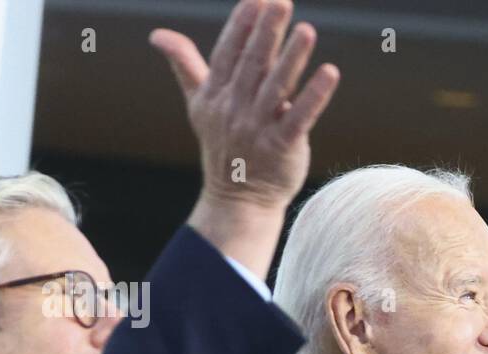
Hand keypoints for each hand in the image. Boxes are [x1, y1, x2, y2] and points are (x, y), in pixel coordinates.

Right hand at [152, 0, 340, 276]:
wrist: (237, 201)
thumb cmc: (223, 147)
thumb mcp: (199, 105)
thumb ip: (186, 65)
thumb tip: (158, 35)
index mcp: (215, 95)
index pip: (227, 53)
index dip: (241, 25)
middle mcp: (234, 109)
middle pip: (252, 64)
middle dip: (267, 31)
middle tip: (281, 2)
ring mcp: (257, 129)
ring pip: (276, 87)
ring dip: (292, 58)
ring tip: (307, 31)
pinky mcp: (282, 147)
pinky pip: (299, 118)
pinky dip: (314, 96)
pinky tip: (329, 73)